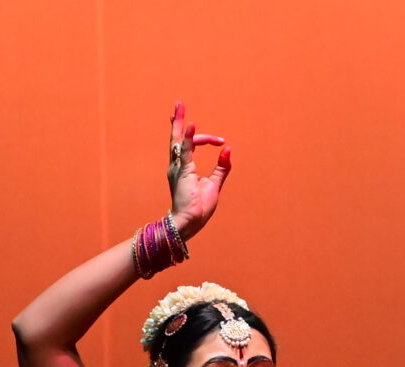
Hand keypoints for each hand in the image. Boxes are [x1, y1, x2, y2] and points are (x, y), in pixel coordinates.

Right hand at [164, 102, 231, 237]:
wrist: (190, 222)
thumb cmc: (198, 207)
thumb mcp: (214, 184)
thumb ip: (221, 167)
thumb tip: (228, 150)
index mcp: (184, 168)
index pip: (190, 145)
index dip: (205, 138)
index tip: (221, 142)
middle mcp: (177, 165)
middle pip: (176, 138)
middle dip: (177, 121)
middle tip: (178, 105)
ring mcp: (178, 168)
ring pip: (177, 140)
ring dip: (179, 122)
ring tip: (179, 106)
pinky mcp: (183, 172)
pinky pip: (185, 151)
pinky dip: (188, 137)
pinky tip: (191, 124)